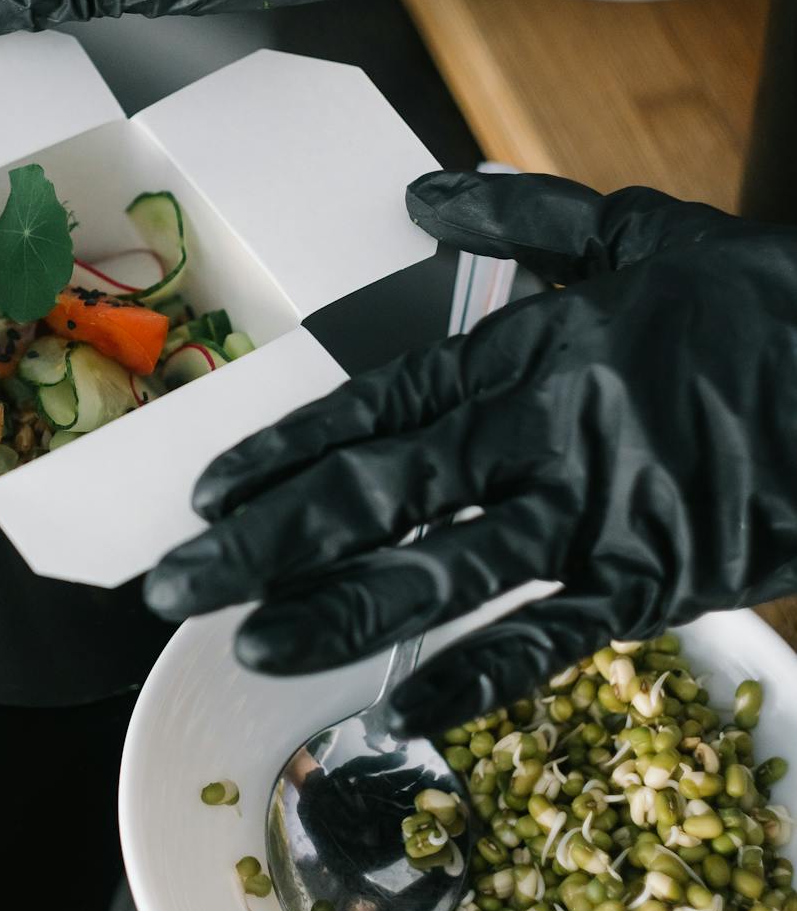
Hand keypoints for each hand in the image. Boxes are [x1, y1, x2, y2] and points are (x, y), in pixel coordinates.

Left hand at [144, 172, 796, 738]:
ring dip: (338, 611)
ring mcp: (595, 511)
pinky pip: (555, 637)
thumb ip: (523, 221)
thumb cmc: (762, 300)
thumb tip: (425, 197)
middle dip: (264, 541)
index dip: (284, 450)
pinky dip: (485, 675)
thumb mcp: (639, 230)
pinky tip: (408, 712)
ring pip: (442, 571)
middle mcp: (540, 432)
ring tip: (248, 647)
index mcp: (526, 352)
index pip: (376, 407)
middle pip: (376, 496)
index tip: (206, 489)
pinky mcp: (656, 579)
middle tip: (172, 585)